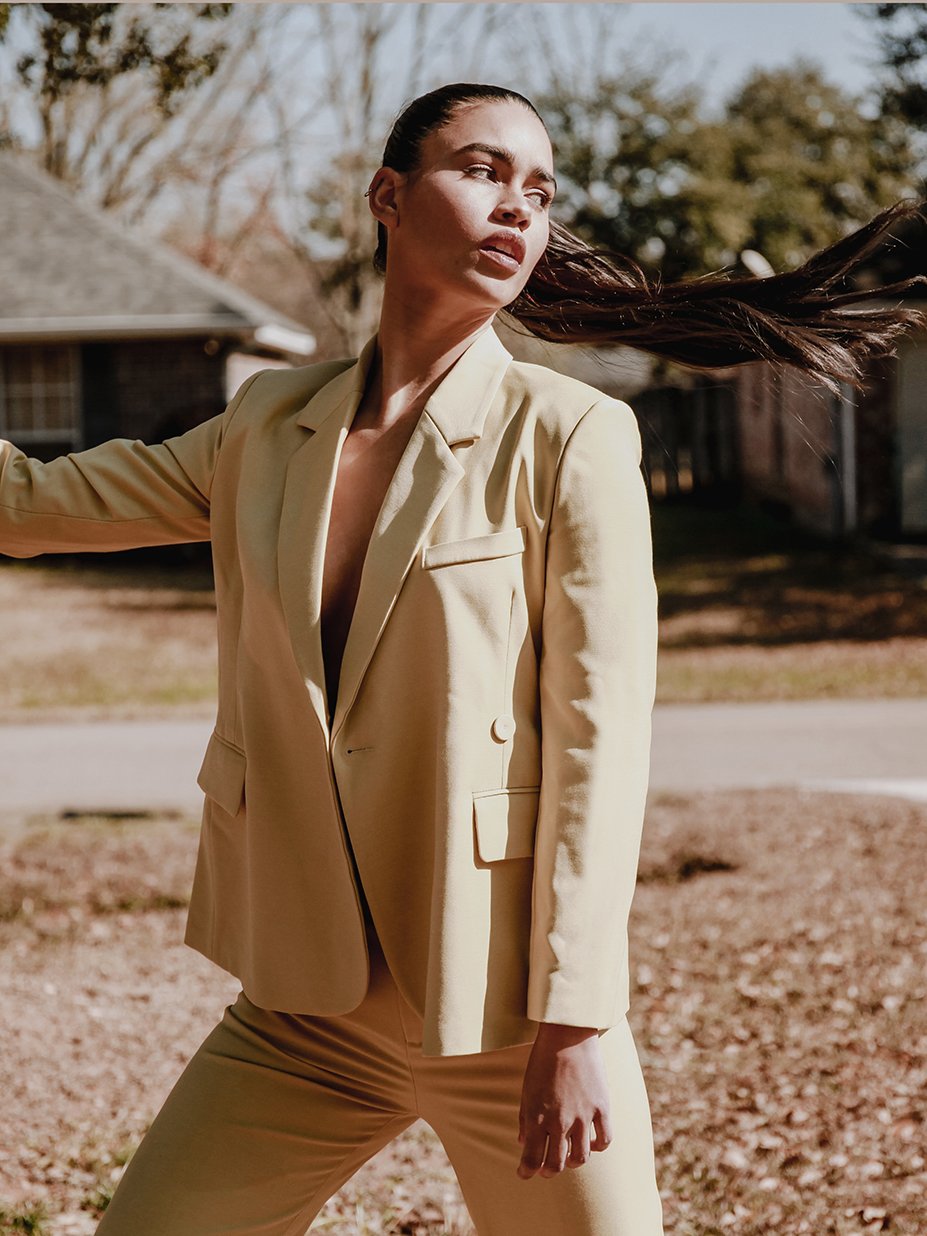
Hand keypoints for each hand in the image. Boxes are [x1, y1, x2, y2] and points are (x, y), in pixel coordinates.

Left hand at [516, 1023, 611, 1178]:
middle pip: (555, 1165)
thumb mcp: (527, 1089)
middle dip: (548, 1172)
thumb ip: (524, 1118)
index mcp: (536, 1117)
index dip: (526, 1172)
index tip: (525, 1174)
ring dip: (572, 1163)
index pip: (530, 1159)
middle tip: (546, 1170)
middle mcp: (559, 1122)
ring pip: (580, 1159)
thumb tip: (523, 1141)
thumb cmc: (543, 1060)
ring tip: (569, 1159)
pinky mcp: (601, 1108)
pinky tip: (592, 1144)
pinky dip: (597, 1147)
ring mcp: (582, 1116)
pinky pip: (604, 1140)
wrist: (567, 1036)